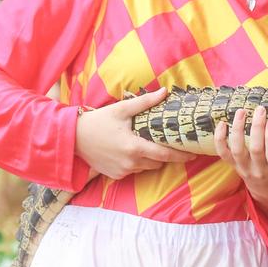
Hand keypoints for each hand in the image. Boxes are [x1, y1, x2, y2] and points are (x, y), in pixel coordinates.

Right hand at [74, 87, 195, 179]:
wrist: (73, 138)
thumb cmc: (99, 121)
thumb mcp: (122, 108)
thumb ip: (145, 102)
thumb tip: (165, 91)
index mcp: (134, 147)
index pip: (165, 155)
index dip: (181, 155)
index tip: (193, 154)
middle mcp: (130, 163)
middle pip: (158, 162)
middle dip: (166, 155)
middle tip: (174, 145)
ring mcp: (122, 171)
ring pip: (146, 168)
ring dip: (151, 159)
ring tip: (151, 145)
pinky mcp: (115, 175)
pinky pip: (133, 171)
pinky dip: (138, 163)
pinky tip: (133, 151)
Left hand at [215, 106, 267, 219]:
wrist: (267, 190)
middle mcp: (259, 171)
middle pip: (255, 150)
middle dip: (257, 128)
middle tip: (260, 110)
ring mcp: (244, 169)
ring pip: (238, 149)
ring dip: (239, 129)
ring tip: (242, 112)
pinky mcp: (233, 166)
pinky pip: (223, 153)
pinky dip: (220, 138)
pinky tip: (222, 124)